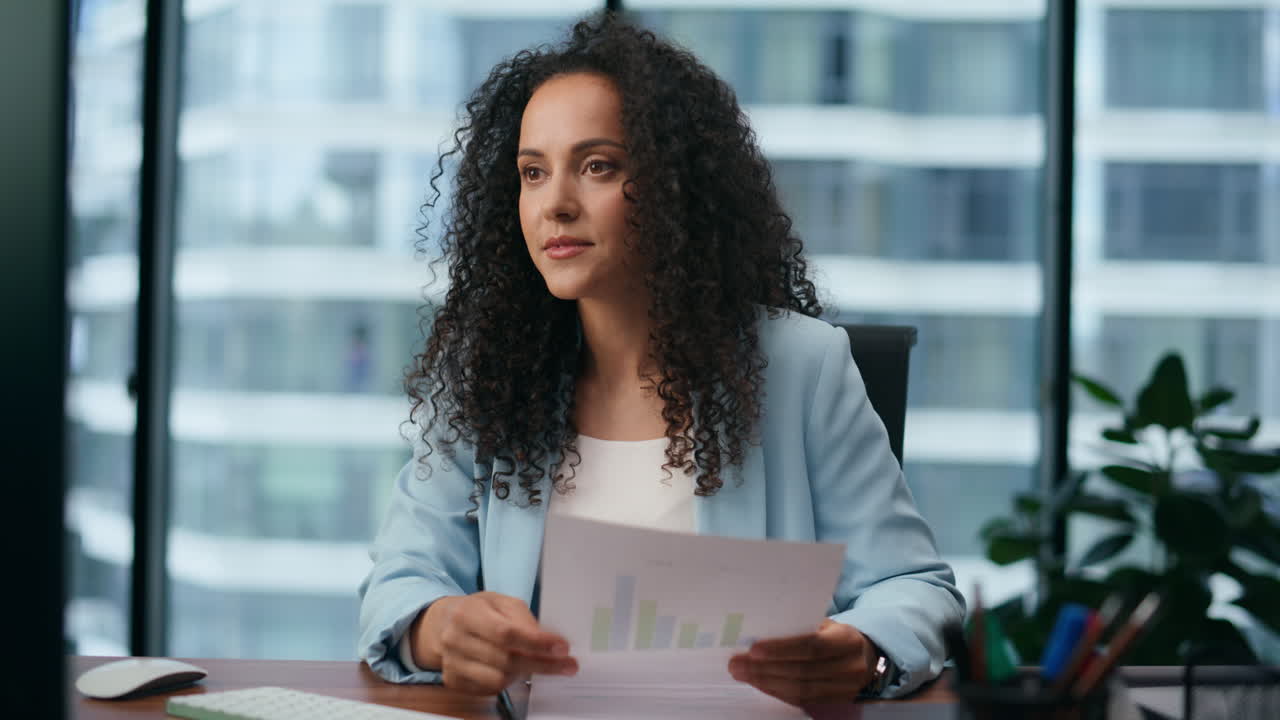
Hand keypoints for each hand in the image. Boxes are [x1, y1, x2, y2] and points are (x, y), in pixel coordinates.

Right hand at [410, 591, 577, 694]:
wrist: (442, 624)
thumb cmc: (477, 611)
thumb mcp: (501, 601)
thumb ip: (523, 618)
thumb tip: (547, 641)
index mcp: (466, 613)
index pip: (506, 633)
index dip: (537, 643)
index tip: (562, 647)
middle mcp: (454, 639)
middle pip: (505, 660)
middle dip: (541, 664)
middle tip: (566, 664)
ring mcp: (451, 663)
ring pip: (499, 679)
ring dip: (522, 673)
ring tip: (530, 662)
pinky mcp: (453, 680)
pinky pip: (489, 689)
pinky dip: (506, 681)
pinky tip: (510, 668)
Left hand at [727, 619, 877, 705]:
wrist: (864, 653)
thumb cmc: (834, 633)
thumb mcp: (824, 623)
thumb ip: (799, 626)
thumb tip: (758, 630)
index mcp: (848, 639)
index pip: (812, 646)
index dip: (782, 649)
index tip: (754, 649)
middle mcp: (851, 666)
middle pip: (802, 671)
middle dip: (765, 668)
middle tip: (737, 663)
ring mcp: (846, 688)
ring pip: (800, 690)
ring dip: (766, 682)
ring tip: (742, 674)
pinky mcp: (837, 701)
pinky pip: (802, 700)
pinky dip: (777, 692)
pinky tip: (760, 683)